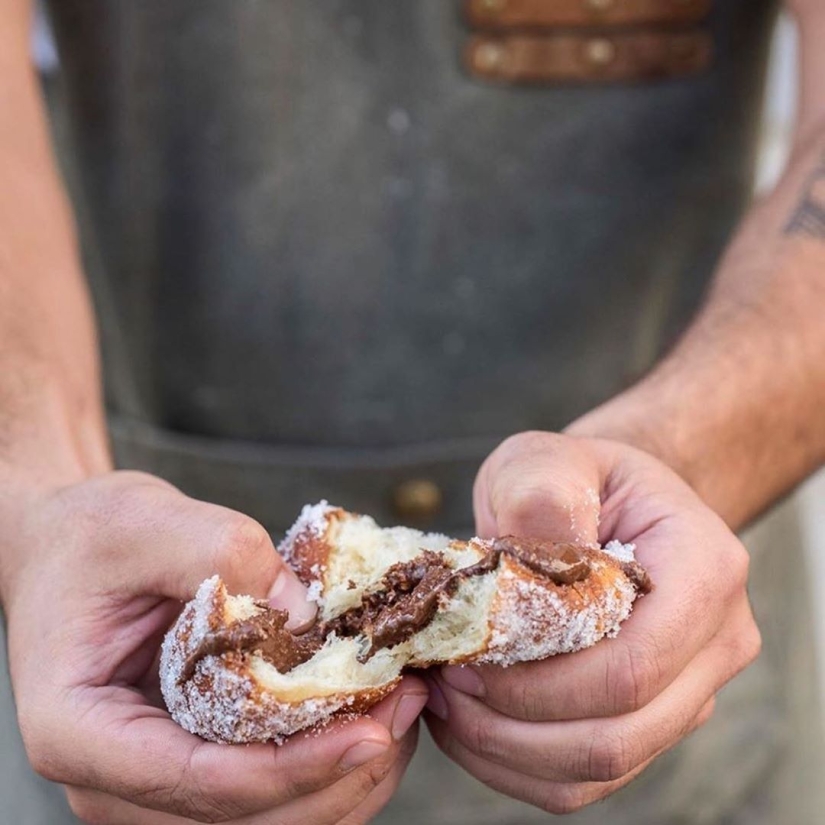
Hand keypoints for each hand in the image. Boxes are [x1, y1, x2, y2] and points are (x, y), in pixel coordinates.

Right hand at [2, 471, 426, 823]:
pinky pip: (266, 788)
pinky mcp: (192, 757)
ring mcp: (155, 776)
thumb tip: (306, 618)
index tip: (373, 731)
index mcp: (78, 730)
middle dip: (336, 774)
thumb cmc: (91, 535)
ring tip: (404, 704)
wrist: (68, 545)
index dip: (293, 768)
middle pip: (240, 817)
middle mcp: (113, 777)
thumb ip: (221, 555)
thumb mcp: (146, 521)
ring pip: (264, 818)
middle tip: (407, 703)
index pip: (196, 780)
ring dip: (343, 775)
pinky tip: (372, 709)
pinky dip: (326, 761)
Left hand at [424, 432, 760, 813]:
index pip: (632, 665)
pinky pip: (586, 777)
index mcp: (705, 571)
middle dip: (514, 724)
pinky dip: (517, 765)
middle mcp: (716, 642)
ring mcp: (689, 690)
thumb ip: (542, 497)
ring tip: (447, 703)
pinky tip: (469, 723)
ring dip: (508, 751)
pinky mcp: (651, 720)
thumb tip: (524, 570)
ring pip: (600, 766)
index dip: (540, 682)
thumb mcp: (548, 461)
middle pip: (618, 732)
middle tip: (443, 685)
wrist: (605, 503)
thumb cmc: (575, 479)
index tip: (464, 657)